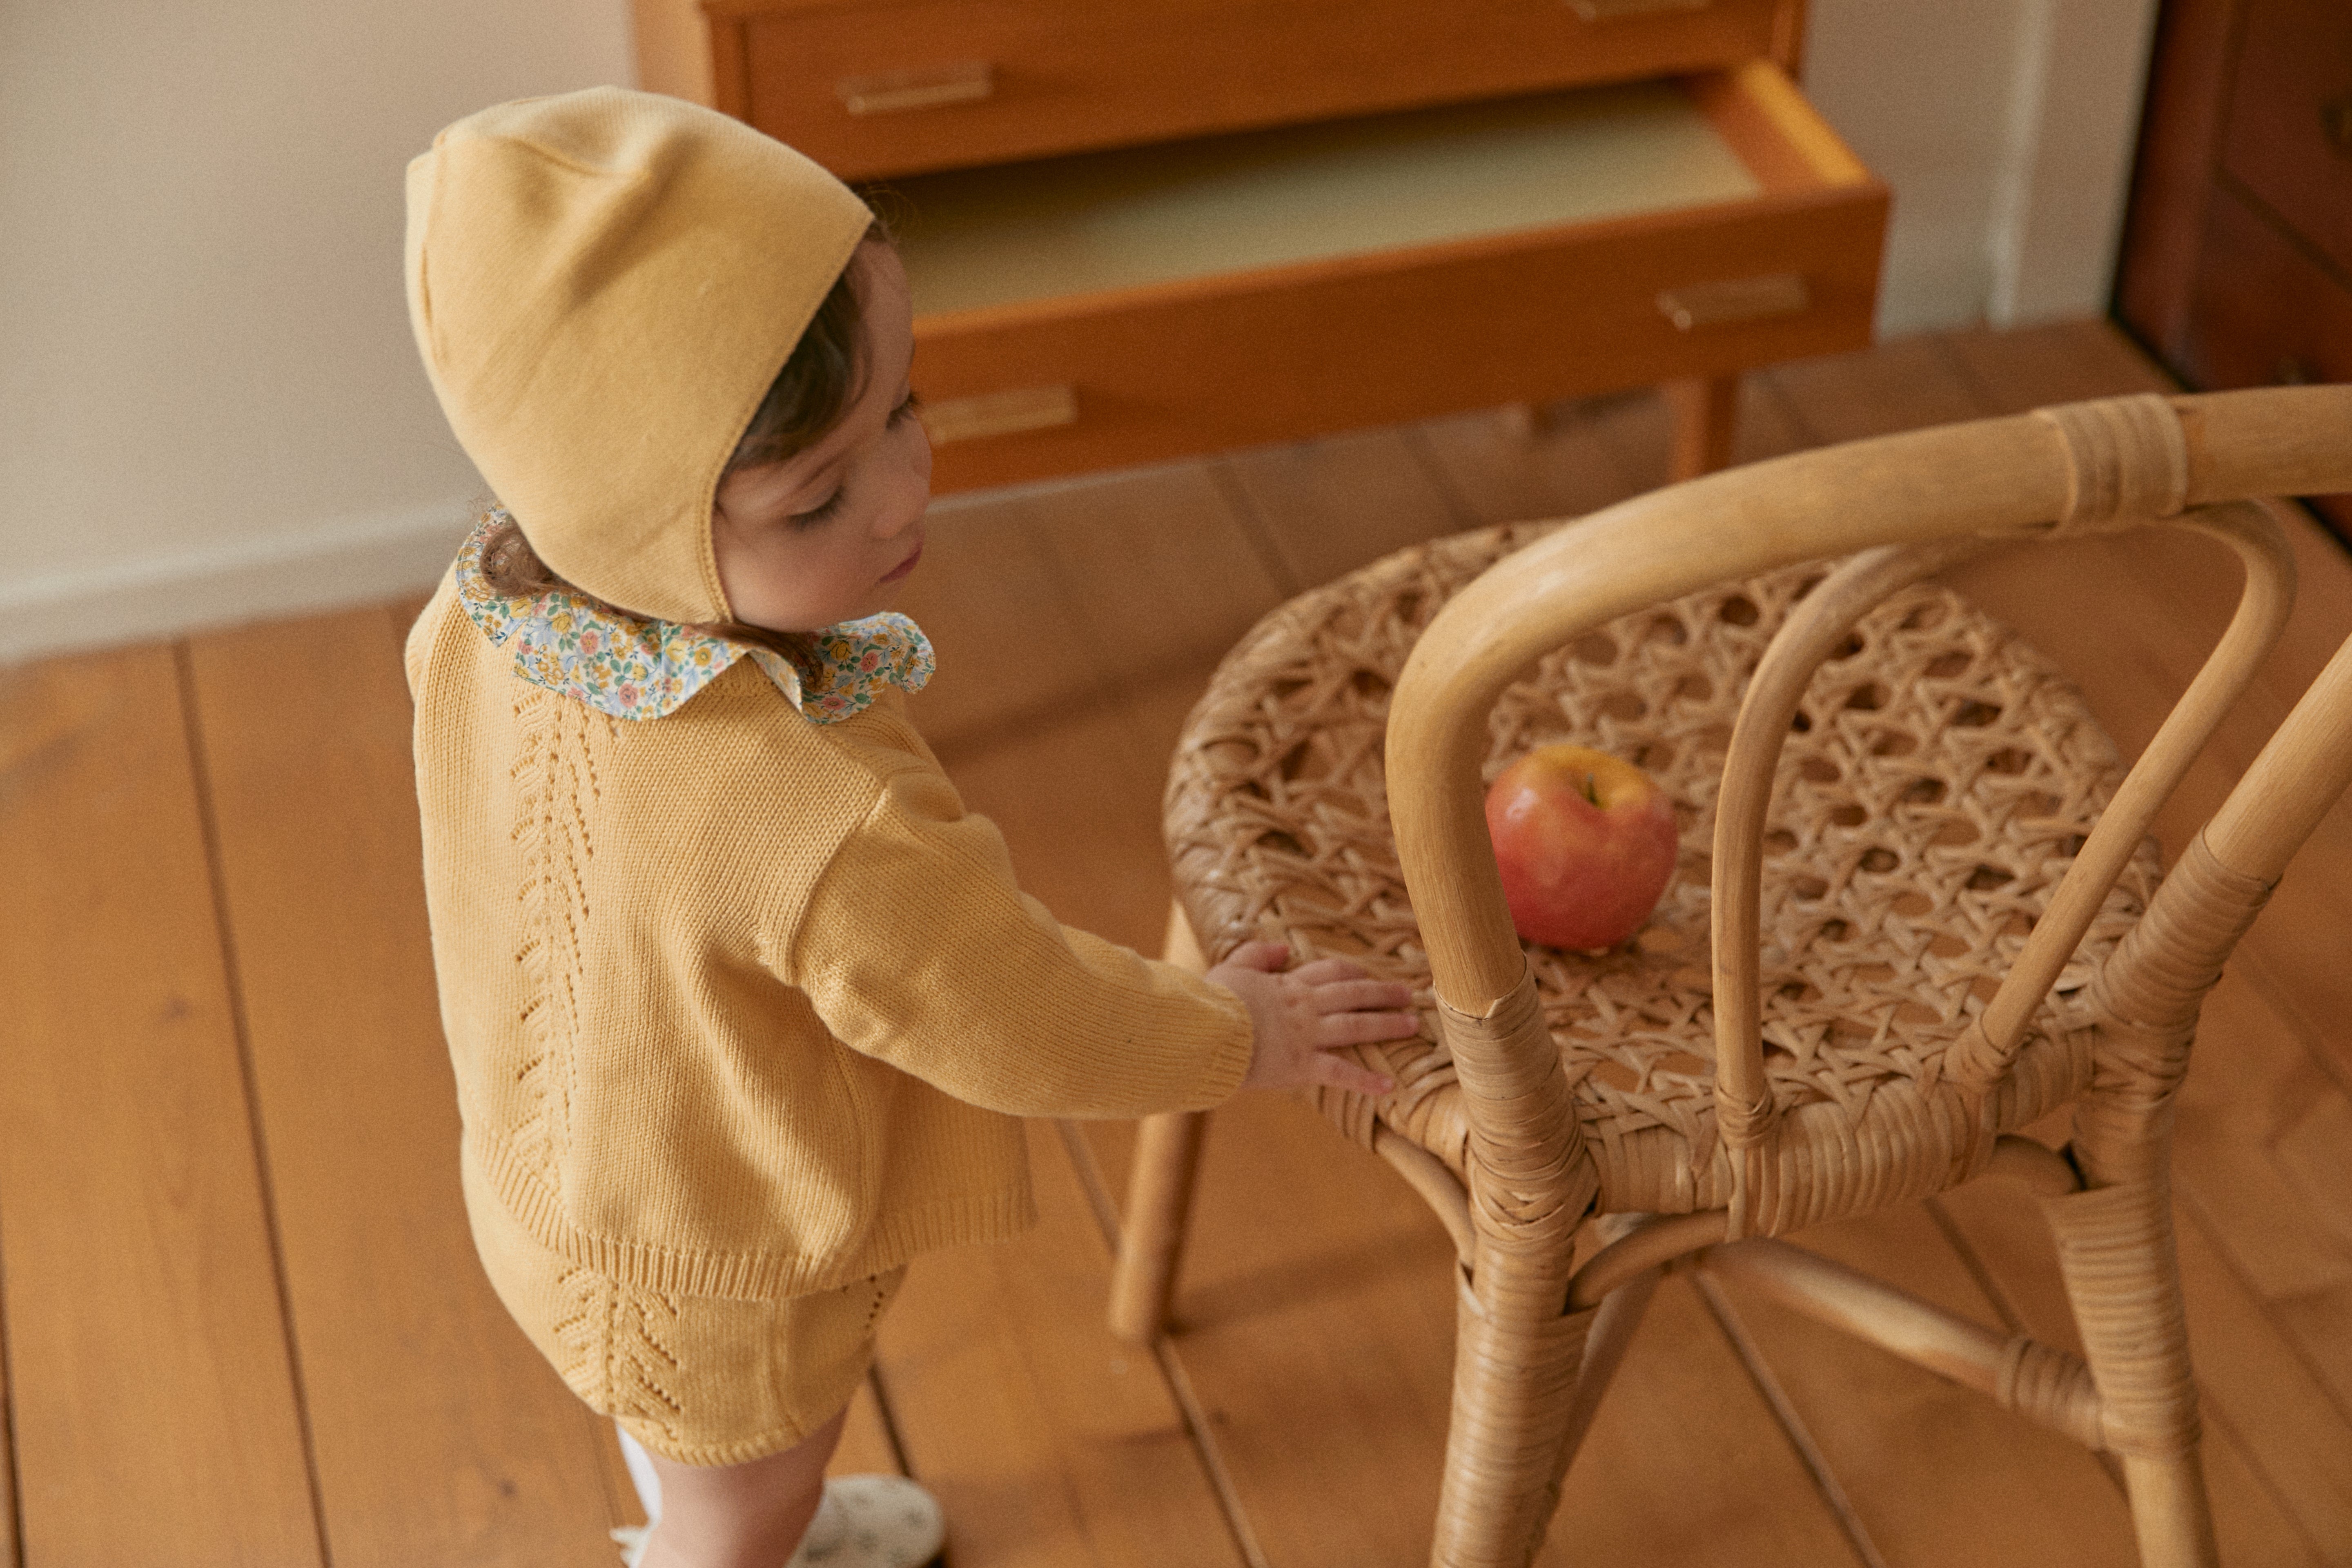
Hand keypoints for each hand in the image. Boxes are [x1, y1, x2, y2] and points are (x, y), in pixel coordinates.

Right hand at [1205, 941, 1418, 1097]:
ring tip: (1412, 1026)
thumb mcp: (1230, 968)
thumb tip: (1284, 948)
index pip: (1329, 972)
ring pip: (1356, 1026)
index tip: (1367, 975)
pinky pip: (1341, 1072)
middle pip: (1353, 994)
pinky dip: (1366, 1081)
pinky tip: (1389, 1087)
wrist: (1205, 1031)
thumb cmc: (1211, 1003)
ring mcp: (1307, 1035)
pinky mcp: (1302, 1064)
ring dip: (1387, 1025)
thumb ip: (1257, 954)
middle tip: (1408, 995)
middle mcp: (1305, 1006)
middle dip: (1383, 993)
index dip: (1353, 972)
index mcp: (1288, 985)